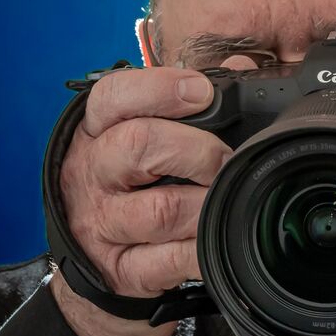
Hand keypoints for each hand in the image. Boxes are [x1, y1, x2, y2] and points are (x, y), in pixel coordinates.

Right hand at [49, 66, 230, 335]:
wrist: (92, 248)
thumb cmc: (130, 176)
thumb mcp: (144, 130)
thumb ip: (190, 98)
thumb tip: (242, 67)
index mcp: (98, 130)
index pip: (115, 95)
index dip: (162, 88)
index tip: (202, 93)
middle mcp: (93, 172)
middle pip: (140, 145)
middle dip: (198, 150)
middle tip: (224, 159)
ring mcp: (103, 223)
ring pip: (162, 210)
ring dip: (207, 203)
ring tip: (225, 198)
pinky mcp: (120, 268)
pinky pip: (169, 260)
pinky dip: (202, 249)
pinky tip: (216, 236)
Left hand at [235, 168, 335, 335]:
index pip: (264, 288)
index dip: (276, 256)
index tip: (292, 239)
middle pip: (257, 304)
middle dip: (279, 277)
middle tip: (308, 263)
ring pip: (258, 327)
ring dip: (279, 302)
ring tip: (308, 288)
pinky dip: (286, 327)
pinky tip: (311, 315)